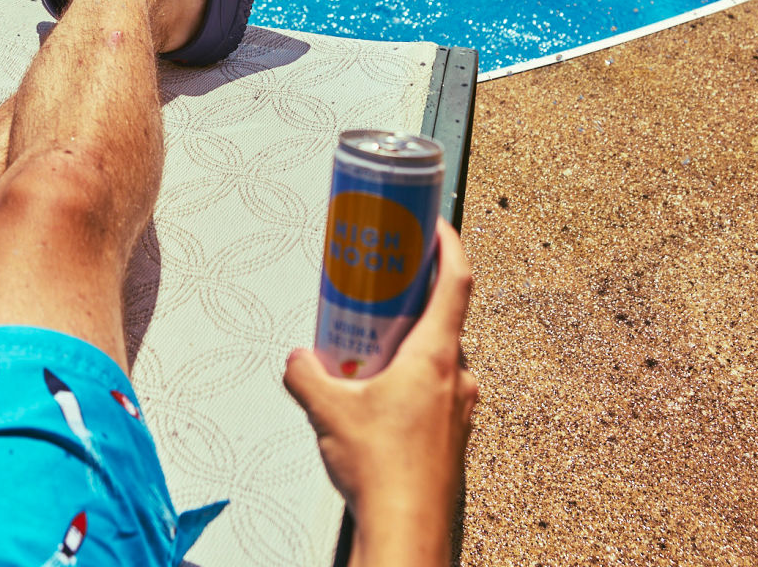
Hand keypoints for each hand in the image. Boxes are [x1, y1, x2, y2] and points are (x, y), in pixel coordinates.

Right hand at [284, 219, 477, 566]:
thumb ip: (305, 374)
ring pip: (442, 357)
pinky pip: (438, 390)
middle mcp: (458, 379)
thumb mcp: (328, 410)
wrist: (406, 534)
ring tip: (375, 343)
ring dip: (412, 342)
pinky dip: (413, 378)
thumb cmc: (383, 473)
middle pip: (446, 317)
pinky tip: (380, 395)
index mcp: (437, 358)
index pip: (456, 281)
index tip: (434, 224)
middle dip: (415, 296)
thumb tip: (297, 360)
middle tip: (387, 283)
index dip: (448, 244)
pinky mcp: (453, 437)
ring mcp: (460, 410)